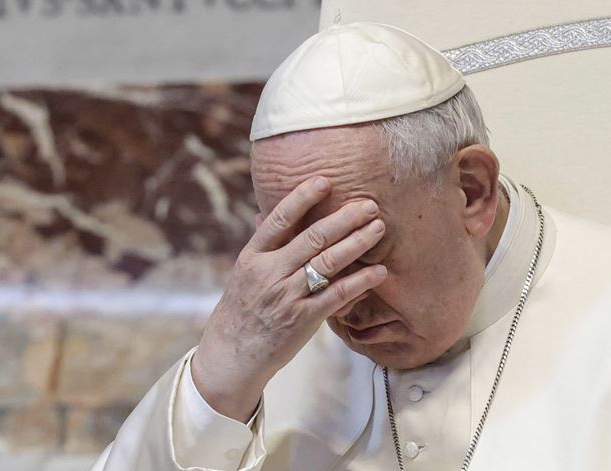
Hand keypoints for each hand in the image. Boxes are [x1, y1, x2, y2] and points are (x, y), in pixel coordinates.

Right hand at [191, 176, 387, 421]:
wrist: (231, 355)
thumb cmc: (241, 311)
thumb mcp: (244, 274)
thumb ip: (262, 245)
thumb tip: (266, 213)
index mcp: (252, 256)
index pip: (279, 220)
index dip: (302, 198)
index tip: (325, 181)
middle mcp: (269, 273)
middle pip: (312, 237)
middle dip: (344, 218)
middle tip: (369, 204)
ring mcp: (286, 296)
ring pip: (328, 262)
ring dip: (357, 243)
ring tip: (378, 229)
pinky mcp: (303, 319)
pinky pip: (336, 295)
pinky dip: (360, 281)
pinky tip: (379, 272)